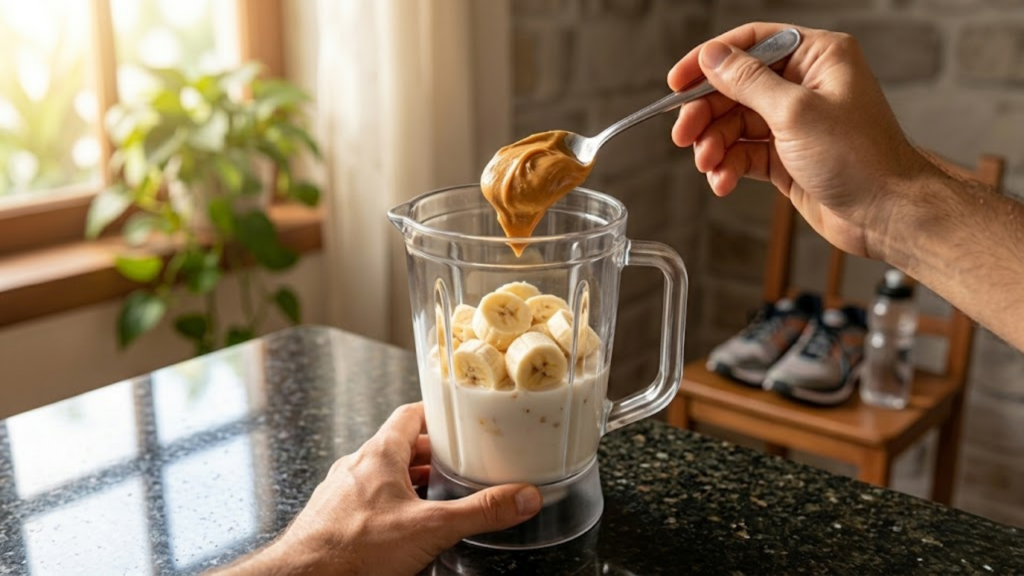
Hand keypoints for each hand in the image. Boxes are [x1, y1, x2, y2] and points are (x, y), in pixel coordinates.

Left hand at [216, 403, 541, 575]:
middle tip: (459, 460)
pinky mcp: (333, 519)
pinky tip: (404, 526)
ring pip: (382, 475)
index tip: (458, 416)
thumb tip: (521, 498)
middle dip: (431, 454)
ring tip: (437, 494)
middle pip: (399, 446)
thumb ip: (480, 512)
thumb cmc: (353, 549)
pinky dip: (390, 504)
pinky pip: (367, 500)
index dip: (436, 413)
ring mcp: (341, 493)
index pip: (409, 414)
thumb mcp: (431, 529)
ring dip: (410, 481)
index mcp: (379, 455)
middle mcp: (357, 467)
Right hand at [668, 23, 934, 259]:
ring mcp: (793, 122)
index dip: (709, 60)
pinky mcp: (785, 156)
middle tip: (682, 135)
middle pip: (735, 87)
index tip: (677, 82)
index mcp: (817, 57)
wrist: (886, 214)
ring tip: (707, 165)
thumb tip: (712, 56)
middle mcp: (804, 85)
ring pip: (734, 124)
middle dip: (706, 113)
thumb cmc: (860, 158)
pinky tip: (723, 182)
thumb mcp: (796, 112)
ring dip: (714, 145)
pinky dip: (728, 167)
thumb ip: (748, 82)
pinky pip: (743, 154)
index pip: (751, 43)